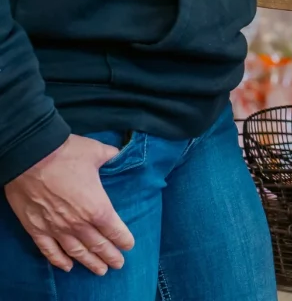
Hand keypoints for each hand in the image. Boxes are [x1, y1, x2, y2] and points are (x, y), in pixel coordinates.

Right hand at [4, 135, 134, 274]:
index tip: (129, 246)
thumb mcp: (97, 152)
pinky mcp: (36, 229)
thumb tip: (117, 154)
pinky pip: (49, 251)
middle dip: (110, 255)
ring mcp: (56, 229)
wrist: (31, 157)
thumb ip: (111, 156)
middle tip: (118, 264)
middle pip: (98, 245)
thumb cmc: (67, 154)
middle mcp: (78, 223)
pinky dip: (59, 261)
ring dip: (89, 262)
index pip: (114, 229)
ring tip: (100, 271)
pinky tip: (67, 267)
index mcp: (97, 206)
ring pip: (76, 252)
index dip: (123, 239)